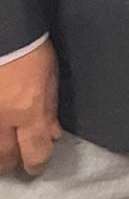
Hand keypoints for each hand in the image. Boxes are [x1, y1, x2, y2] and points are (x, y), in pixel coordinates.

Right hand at [0, 42, 59, 176]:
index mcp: (29, 111)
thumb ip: (49, 110)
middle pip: (6, 159)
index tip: (39, 163)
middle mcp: (3, 120)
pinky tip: (0, 133)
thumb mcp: (50, 79)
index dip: (38, 163)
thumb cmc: (32, 51)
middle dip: (14, 162)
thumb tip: (52, 135)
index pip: (35, 153)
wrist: (6, 35)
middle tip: (19, 158)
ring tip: (5, 148)